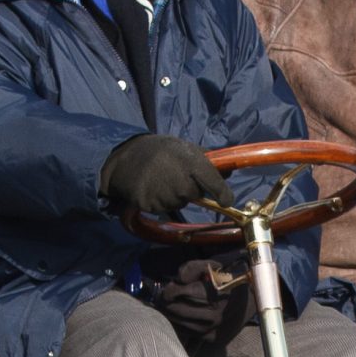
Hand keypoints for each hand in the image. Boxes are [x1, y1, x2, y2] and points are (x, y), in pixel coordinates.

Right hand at [100, 134, 229, 215]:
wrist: (126, 157)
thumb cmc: (161, 152)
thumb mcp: (183, 148)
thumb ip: (206, 161)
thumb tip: (229, 172)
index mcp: (189, 160)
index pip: (212, 180)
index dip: (222, 192)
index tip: (226, 200)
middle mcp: (178, 178)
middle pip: (194, 194)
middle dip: (188, 189)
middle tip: (175, 176)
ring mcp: (163, 193)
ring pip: (178, 203)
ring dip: (173, 196)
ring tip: (161, 180)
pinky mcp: (149, 203)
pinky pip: (162, 208)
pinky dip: (159, 201)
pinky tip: (152, 187)